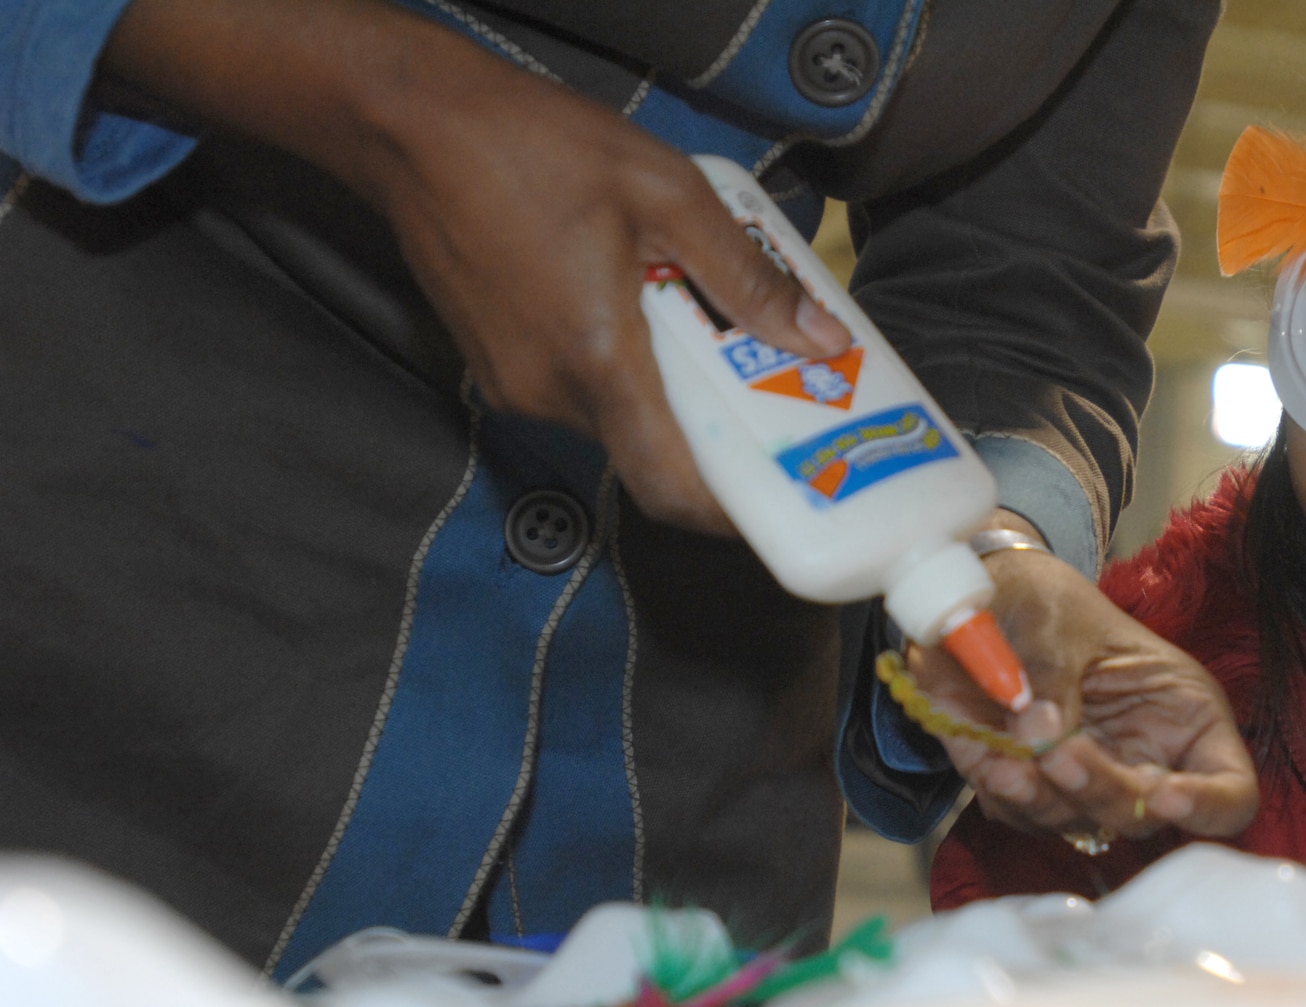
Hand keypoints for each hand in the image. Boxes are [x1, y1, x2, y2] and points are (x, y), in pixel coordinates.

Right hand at [103, 0, 850, 533]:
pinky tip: (642, 307)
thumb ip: (747, 275)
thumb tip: (821, 340)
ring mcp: (513, 385)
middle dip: (713, 432)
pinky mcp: (495, 369)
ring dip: (667, 390)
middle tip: (769, 386)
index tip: (780, 495)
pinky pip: (579, 393)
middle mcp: (548, 393)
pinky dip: (622, 370)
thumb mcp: (667, 191)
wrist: (411, 123)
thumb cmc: (535, 146)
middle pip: (651, 453)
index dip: (729, 511)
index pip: (669, 487)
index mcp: (596, 361)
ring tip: (706, 325)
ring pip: (616, 421)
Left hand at [907, 514, 1257, 840]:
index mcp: (1183, 716)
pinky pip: (1021, 813)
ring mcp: (1086, 780)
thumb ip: (1054, 675)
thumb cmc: (1046, 599)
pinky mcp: (1033, 786)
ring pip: (1076, 822)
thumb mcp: (1059, 619)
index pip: (1228, 790)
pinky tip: (987, 759)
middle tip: (1056, 754)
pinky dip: (1003, 793)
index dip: (1207, 806)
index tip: (1162, 796)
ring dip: (1041, 800)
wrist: (979, 599)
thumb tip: (1040, 732)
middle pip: (1143, 817)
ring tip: (1006, 762)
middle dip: (1100, 793)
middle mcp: (1142, 759)